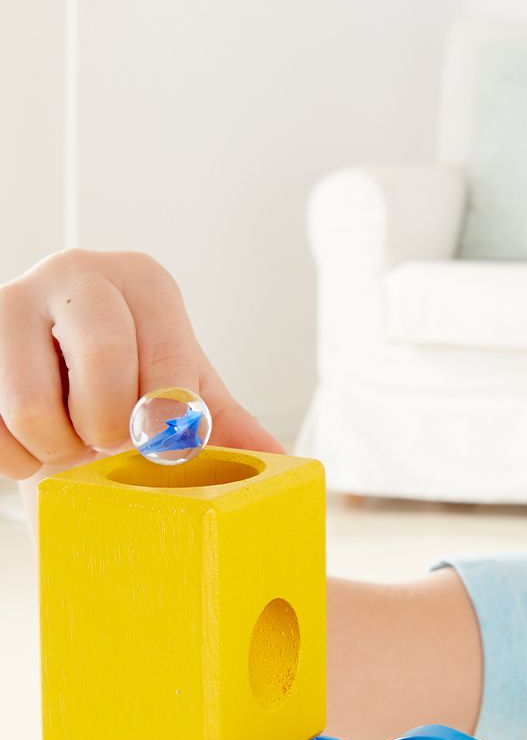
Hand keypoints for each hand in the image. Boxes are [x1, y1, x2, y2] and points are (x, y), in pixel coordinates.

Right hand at [0, 248, 281, 484]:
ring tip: (72, 442)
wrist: (63, 382)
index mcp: (144, 282)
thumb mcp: (192, 399)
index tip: (161, 442)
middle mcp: (75, 273)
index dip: (169, 426)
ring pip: (32, 405)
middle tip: (111, 443)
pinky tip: (34, 448)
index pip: (170, 369)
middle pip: (103, 362)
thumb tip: (286, 466)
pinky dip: (15, 458)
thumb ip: (234, 429)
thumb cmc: (139, 386)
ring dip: (59, 449)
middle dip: (113, 430)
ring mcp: (8, 301)